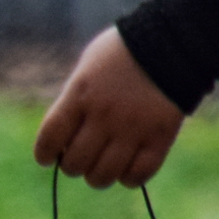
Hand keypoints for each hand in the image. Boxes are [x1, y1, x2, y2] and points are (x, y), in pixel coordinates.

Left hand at [35, 28, 185, 188]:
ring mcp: (132, 129)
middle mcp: (103, 116)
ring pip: (103, 175)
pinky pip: (139, 175)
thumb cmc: (125, 51)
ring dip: (98, 176)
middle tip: (81, 158)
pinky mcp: (161, 137)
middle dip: (73, 166)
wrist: (173, 40)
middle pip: (74, 164)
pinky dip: (129, 179)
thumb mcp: (88, 68)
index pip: (50, 138)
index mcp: (80, 96)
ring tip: (102, 168)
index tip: (47, 158)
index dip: (44, 154)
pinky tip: (127, 171)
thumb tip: (64, 134)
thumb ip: (75, 99)